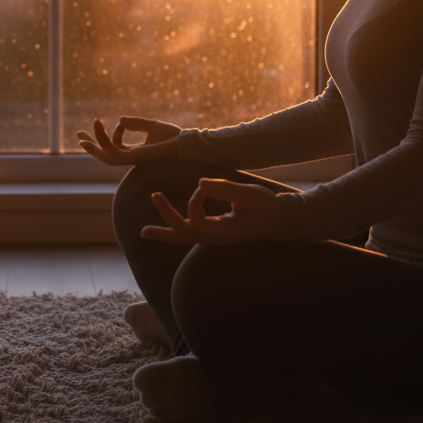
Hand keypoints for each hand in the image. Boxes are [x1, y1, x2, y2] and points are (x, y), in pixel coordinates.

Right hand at [77, 116, 180, 165]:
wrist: (184, 143)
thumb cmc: (173, 137)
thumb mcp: (152, 126)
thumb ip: (136, 123)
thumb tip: (120, 118)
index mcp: (137, 152)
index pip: (116, 147)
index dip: (112, 134)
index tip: (120, 122)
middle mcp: (132, 158)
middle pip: (106, 155)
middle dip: (92, 147)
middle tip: (78, 136)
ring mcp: (132, 159)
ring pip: (106, 155)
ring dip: (94, 143)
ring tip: (82, 135)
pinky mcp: (133, 157)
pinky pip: (113, 151)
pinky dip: (103, 140)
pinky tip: (99, 127)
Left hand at [141, 178, 283, 245]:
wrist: (279, 221)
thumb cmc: (266, 206)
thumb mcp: (248, 193)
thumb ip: (224, 189)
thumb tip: (199, 182)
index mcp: (224, 232)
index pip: (197, 220)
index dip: (195, 201)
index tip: (204, 185)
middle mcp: (215, 239)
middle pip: (184, 234)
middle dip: (167, 216)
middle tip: (154, 195)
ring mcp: (214, 239)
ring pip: (184, 239)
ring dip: (164, 232)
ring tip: (143, 232)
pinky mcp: (214, 234)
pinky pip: (190, 236)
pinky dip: (174, 232)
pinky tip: (163, 230)